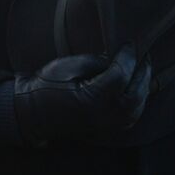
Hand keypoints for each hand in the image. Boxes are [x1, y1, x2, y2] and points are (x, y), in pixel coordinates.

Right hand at [12, 44, 150, 145]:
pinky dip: (138, 100)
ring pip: (138, 105)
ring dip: (143, 86)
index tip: (129, 44)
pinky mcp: (107, 130)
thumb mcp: (68, 66)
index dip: (128, 56)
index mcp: (93, 98)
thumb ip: (96, 62)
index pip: (121, 74)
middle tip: (142, 55)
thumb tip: (116, 59)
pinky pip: (132, 116)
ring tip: (141, 70)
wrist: (32, 113)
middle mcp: (105, 115)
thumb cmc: (46, 86)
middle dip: (142, 71)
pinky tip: (135, 88)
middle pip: (137, 91)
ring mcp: (107, 126)